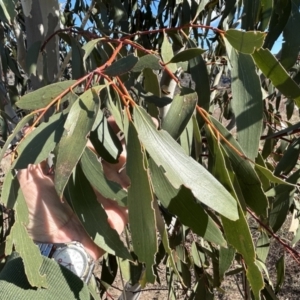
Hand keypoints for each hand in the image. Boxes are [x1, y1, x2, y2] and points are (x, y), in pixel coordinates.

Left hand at [17, 117, 128, 260]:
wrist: (62, 249)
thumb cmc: (45, 218)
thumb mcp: (33, 187)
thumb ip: (31, 163)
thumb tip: (33, 134)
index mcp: (76, 169)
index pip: (89, 142)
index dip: (96, 127)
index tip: (105, 112)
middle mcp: (95, 175)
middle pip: (110, 148)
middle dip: (120, 133)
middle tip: (130, 118)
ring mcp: (111, 188)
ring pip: (126, 163)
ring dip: (133, 148)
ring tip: (139, 136)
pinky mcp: (124, 202)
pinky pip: (136, 184)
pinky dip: (142, 171)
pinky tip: (147, 156)